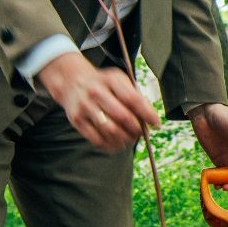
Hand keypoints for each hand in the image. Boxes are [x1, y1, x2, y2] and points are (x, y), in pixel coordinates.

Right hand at [37, 54, 159, 152]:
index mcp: (111, 81)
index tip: (156, 124)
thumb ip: (136, 96)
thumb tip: (151, 118)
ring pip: (110, 130)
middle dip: (137, 129)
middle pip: (123, 116)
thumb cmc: (103, 84)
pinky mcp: (77, 120)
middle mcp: (96, 92)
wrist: (71, 82)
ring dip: (125, 139)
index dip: (147, 114)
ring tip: (130, 139)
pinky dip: (111, 146)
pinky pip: (97, 139)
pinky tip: (117, 144)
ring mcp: (85, 107)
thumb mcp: (119, 81)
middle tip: (142, 133)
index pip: (133, 99)